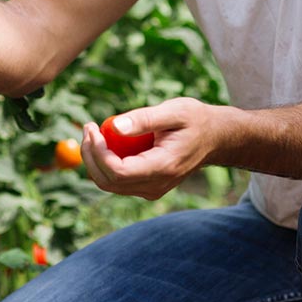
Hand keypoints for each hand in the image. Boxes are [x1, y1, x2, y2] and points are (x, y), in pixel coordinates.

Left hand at [80, 97, 218, 199]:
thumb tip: (113, 126)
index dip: (98, 152)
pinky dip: (105, 163)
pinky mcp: (147, 187)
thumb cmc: (196, 120)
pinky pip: (117, 181)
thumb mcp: (174, 111)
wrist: (214, 139)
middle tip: (87, 127)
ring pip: (109, 184)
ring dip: (94, 160)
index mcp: (163, 167)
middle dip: (90, 156)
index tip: (93, 128)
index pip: (118, 172)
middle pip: (108, 182)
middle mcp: (156, 185)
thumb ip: (144, 119)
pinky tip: (105, 141)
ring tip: (93, 131)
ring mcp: (152, 190)